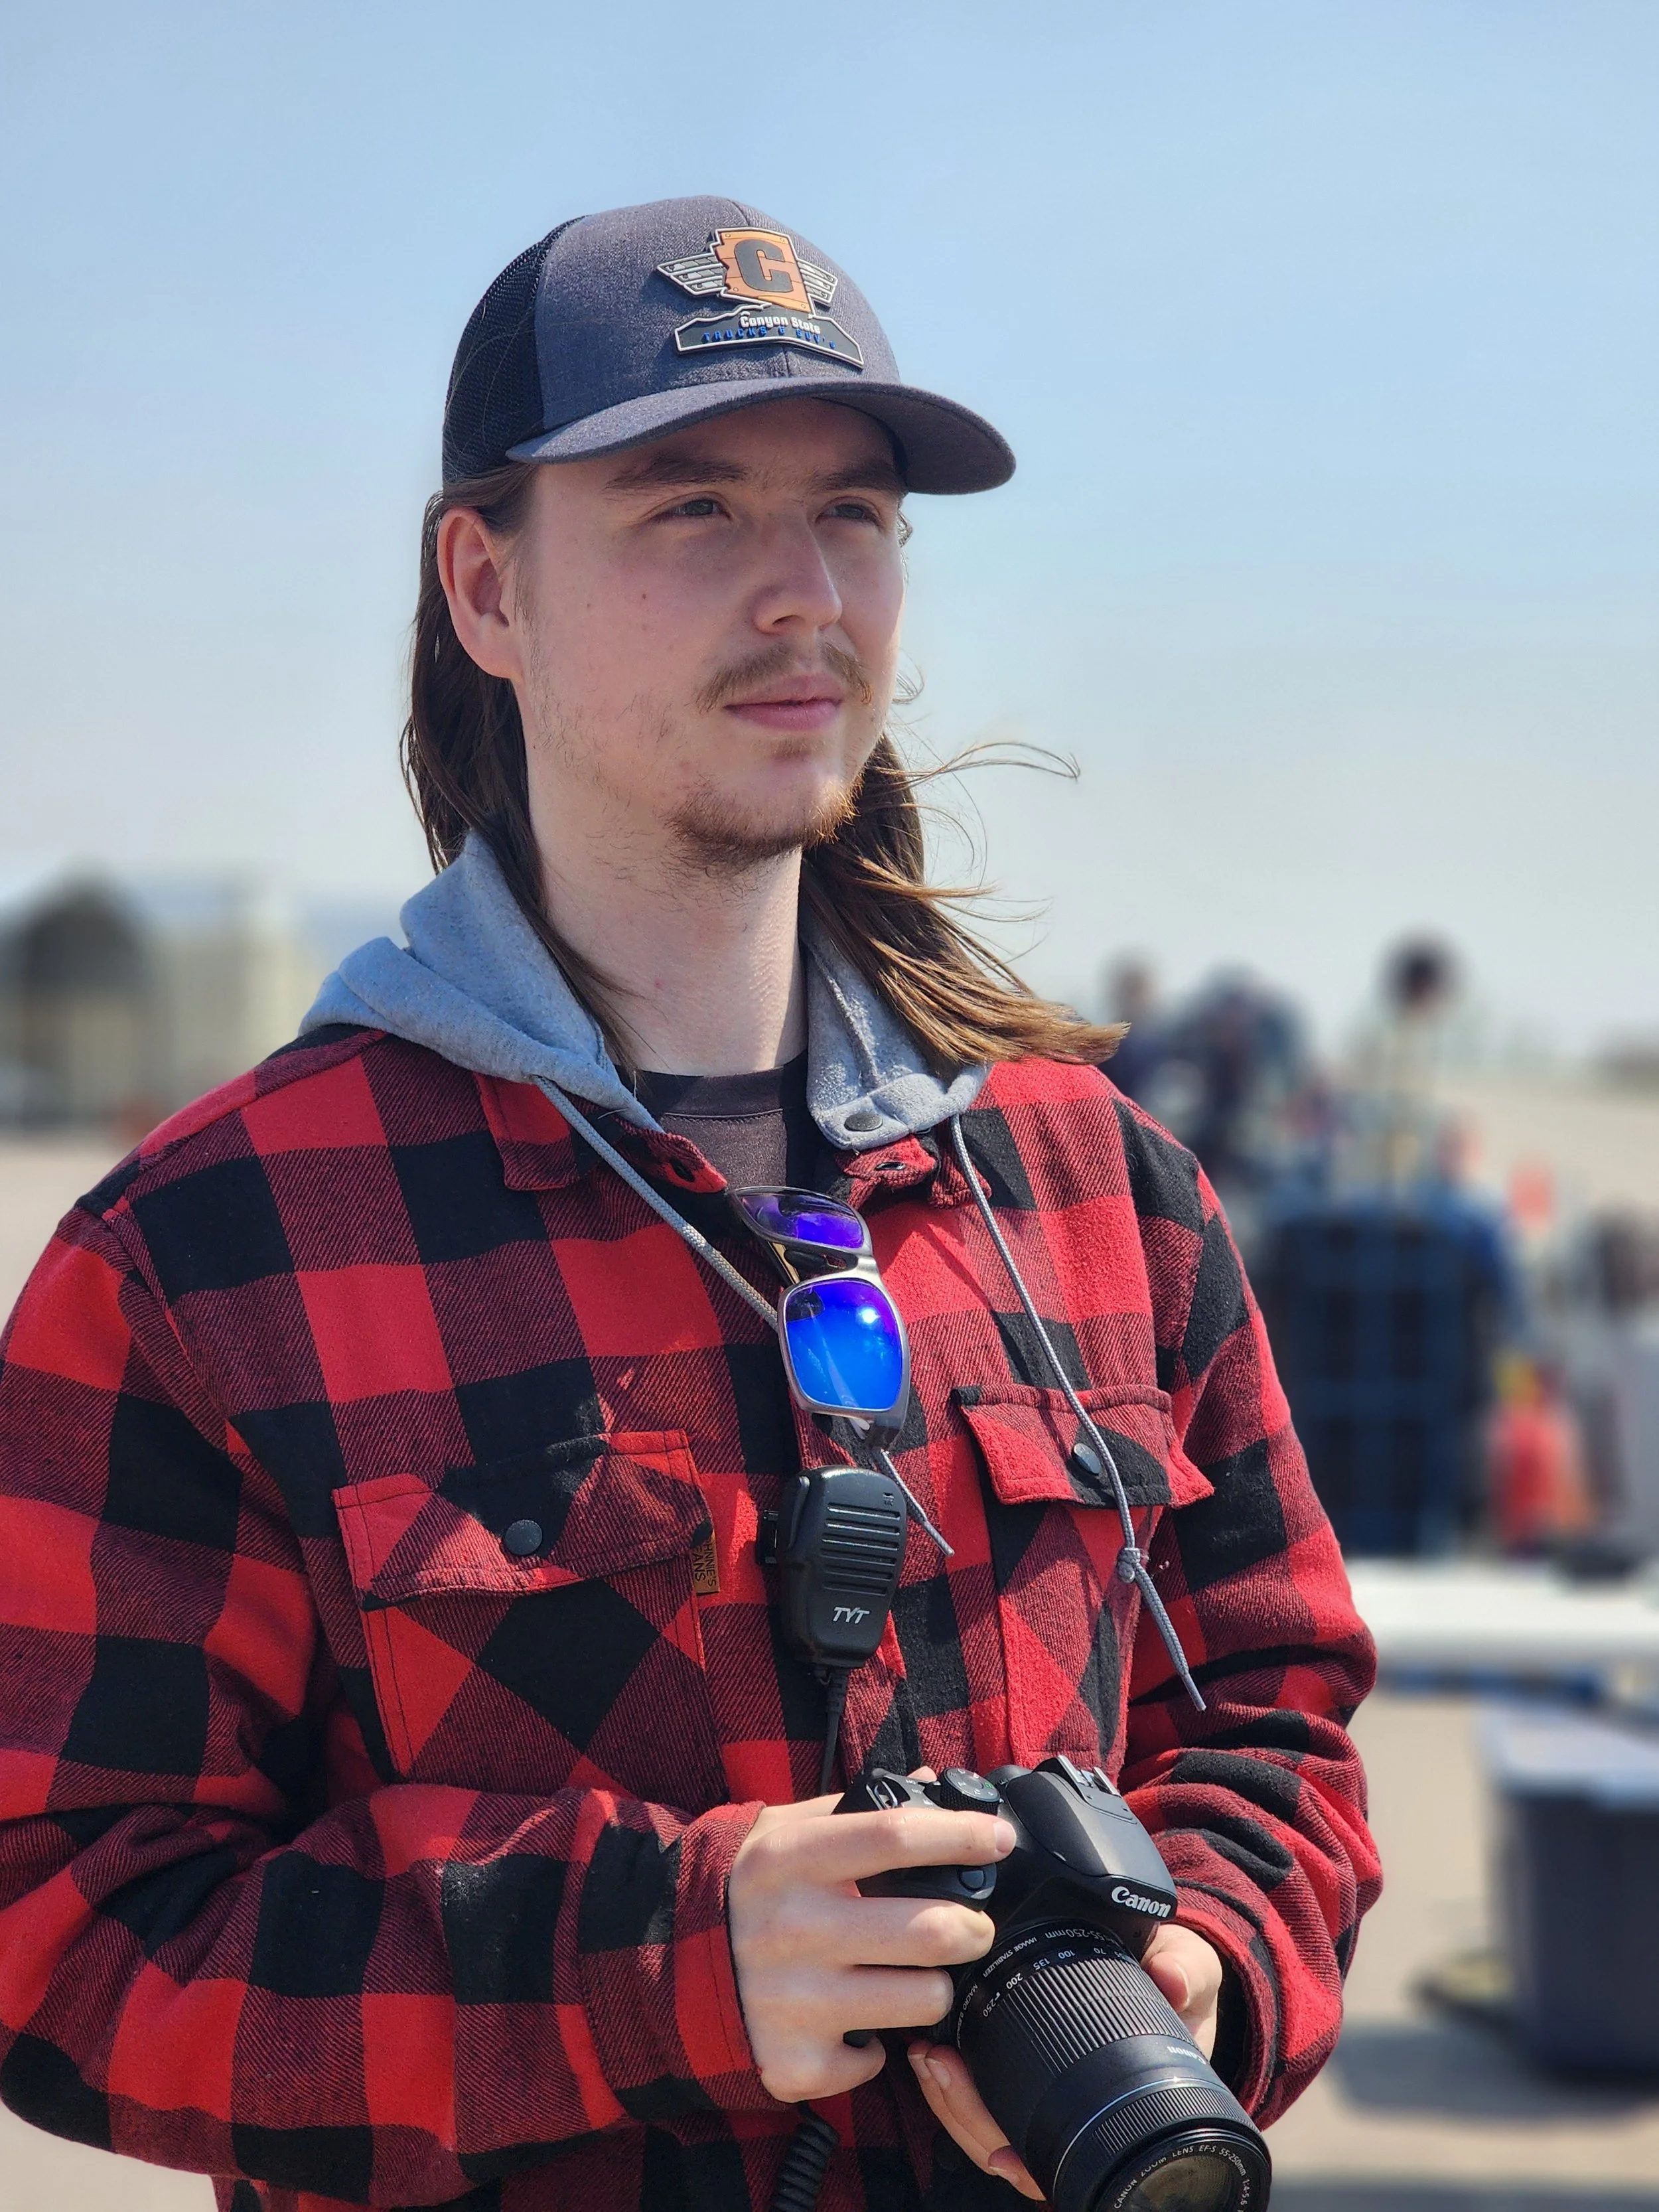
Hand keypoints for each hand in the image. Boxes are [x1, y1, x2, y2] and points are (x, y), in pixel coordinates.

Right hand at [727, 1783, 1014, 2104]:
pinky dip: (876, 2046)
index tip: (998, 1837)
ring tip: (918, 1975)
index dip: (959, 1834)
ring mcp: (792, 2001)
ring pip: (920, 2000)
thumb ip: (855, 1809)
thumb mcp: (782, 1832)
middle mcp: (791, 1928)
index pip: (895, 1837)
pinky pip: (875, 2061)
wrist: (659, 1965)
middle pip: (927, 1929)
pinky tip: (856, 2023)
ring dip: (933, 1987)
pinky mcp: (791, 2062)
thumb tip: (930, 1781)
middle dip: (972, 1927)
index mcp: (791, 1860)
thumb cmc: (743, 1890)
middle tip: (974, 1925)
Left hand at [908, 1924, 1226, 2201]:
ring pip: (985, 2131)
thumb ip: (1185, 1971)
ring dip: (947, 2100)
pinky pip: (978, 2097)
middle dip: (966, 2115)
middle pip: (1010, 2149)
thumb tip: (1173, 1980)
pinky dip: (949, 2083)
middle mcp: (1080, 2110)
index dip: (1032, 2165)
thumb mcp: (1191, 1971)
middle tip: (939, 2063)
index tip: (1001, 2152)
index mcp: (1119, 2102)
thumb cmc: (1178, 1981)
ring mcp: (1048, 2095)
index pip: (1071, 2158)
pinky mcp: (1019, 2069)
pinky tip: (932, 2049)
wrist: (1166, 1963)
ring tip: (928, 2054)